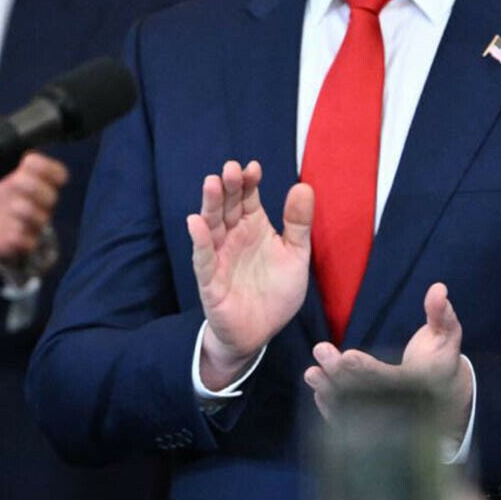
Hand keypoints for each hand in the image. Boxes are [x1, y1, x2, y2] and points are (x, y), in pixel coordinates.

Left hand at [0, 152, 67, 271]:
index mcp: (40, 182)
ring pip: (41, 219)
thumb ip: (8, 157)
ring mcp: (32, 223)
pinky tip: (11, 230)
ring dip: (29, 211)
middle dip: (35, 187)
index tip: (29, 160)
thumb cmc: (0, 194)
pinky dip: (20, 236)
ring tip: (14, 205)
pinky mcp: (21, 242)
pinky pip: (28, 242)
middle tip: (17, 179)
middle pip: (50, 196)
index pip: (58, 175)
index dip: (47, 168)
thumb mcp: (1, 171)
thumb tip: (5, 138)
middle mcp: (41, 203)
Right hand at [190, 160, 312, 388]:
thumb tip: (304, 186)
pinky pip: (203, 258)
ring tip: (212, 183)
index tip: (253, 168)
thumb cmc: (275, 291)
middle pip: (227, 206)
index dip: (248, 182)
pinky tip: (196, 223)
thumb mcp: (296, 254)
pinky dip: (199, 241)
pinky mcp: (210, 281)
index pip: (247, 198)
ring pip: (211, 226)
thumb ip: (299, 223)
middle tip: (231, 169)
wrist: (261, 331)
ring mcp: (219, 257)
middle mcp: (233, 237)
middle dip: (228, 187)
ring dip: (210, 205)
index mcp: (253, 227)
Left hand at [304, 283, 473, 430]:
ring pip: (354, 408)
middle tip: (321, 351)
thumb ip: (441, 313)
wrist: (441, 392)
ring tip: (312, 372)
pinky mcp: (374, 420)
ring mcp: (386, 415)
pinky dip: (332, 407)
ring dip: (331, 391)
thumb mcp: (447, 333)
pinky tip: (317, 390)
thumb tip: (438, 288)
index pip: (389, 379)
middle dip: (341, 374)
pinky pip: (350, 419)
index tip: (347, 355)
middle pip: (366, 393)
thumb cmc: (441, 357)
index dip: (367, 369)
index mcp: (418, 383)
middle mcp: (400, 404)